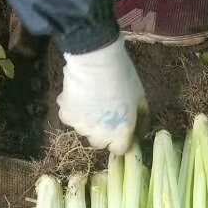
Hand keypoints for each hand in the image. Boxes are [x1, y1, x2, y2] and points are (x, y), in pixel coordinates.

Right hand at [57, 37, 146, 153]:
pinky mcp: (66, 116)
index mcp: (121, 133)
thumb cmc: (121, 75)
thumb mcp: (140, 97)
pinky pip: (69, 118)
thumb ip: (141, 118)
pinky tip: (77, 95)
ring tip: (90, 99)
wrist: (94, 57)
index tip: (119, 128)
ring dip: (87, 120)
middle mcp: (100, 136)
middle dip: (102, 132)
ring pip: (83, 130)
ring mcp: (81, 127)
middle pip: (99, 143)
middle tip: (104, 113)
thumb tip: (141, 132)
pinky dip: (72, 110)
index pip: (119, 149)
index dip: (119, 139)